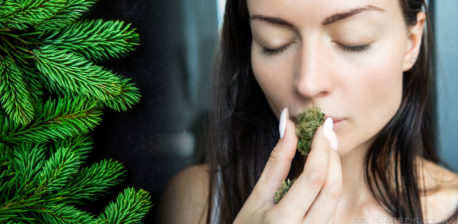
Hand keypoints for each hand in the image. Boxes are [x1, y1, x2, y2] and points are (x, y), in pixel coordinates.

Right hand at [233, 108, 342, 223]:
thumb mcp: (257, 195)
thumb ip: (276, 161)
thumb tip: (288, 125)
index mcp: (282, 221)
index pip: (313, 178)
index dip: (321, 148)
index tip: (322, 126)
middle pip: (332, 189)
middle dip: (332, 156)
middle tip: (326, 131)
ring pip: (336, 199)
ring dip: (334, 170)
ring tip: (325, 147)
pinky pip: (333, 209)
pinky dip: (330, 185)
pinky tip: (323, 171)